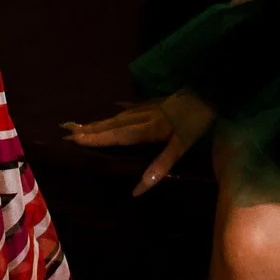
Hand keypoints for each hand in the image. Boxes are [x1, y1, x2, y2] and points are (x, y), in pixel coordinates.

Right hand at [64, 94, 213, 195]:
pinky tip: (116, 108)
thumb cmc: (198, 120)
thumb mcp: (182, 145)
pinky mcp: (160, 102)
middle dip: (92, 130)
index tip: (74, 140)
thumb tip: (137, 189)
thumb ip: (160, 165)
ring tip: (84, 125)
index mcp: (148, 129)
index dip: (96, 139)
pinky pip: (134, 107)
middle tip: (69, 132)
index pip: (117, 136)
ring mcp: (152, 107)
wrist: (211, 90)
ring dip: (102, 121)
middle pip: (114, 124)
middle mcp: (145, 116)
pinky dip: (121, 110)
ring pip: (121, 115)